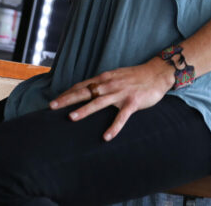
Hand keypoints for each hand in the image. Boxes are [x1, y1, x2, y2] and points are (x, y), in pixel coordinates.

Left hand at [49, 58, 176, 140]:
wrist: (158, 72)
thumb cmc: (136, 76)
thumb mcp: (116, 76)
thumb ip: (103, 83)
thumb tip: (88, 91)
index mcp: (105, 78)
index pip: (82, 85)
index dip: (68, 93)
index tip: (54, 101)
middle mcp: (110, 84)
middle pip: (85, 92)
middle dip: (68, 99)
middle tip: (52, 106)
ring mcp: (121, 93)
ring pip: (100, 102)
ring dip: (85, 110)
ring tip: (71, 118)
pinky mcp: (132, 102)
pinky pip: (122, 116)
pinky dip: (114, 126)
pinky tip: (107, 137)